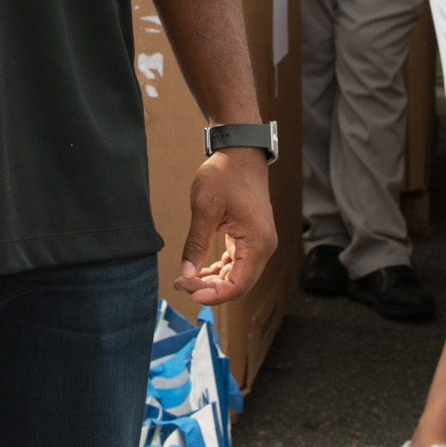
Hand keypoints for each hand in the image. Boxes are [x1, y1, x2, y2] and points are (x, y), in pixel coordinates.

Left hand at [177, 147, 275, 305]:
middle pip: (239, 284)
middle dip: (210, 289)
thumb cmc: (225, 175)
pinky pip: (238, 262)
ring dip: (214, 281)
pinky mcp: (252, 236)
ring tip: (187, 278)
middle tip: (181, 283)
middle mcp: (264, 246)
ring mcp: (259, 242)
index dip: (213, 295)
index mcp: (258, 243)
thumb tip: (185, 273)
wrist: (240, 152)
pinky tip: (200, 269)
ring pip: (238, 275)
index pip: (238, 285)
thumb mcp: (205, 207)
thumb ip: (196, 243)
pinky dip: (220, 269)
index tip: (187, 291)